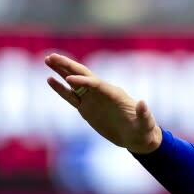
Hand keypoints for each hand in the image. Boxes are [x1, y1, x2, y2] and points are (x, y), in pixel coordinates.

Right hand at [45, 53, 162, 153]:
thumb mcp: (145, 123)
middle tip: (51, 56)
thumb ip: (143, 114)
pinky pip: (70, 96)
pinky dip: (60, 88)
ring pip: (74, 83)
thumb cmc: (144, 129)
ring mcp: (93, 99)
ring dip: (61, 71)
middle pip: (83, 75)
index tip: (69, 80)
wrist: (137, 137)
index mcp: (115, 94)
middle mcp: (102, 92)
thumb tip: (142, 103)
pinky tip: (49, 79)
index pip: (96, 84)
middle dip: (68, 66)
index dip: (83, 81)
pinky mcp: (86, 108)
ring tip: (48, 59)